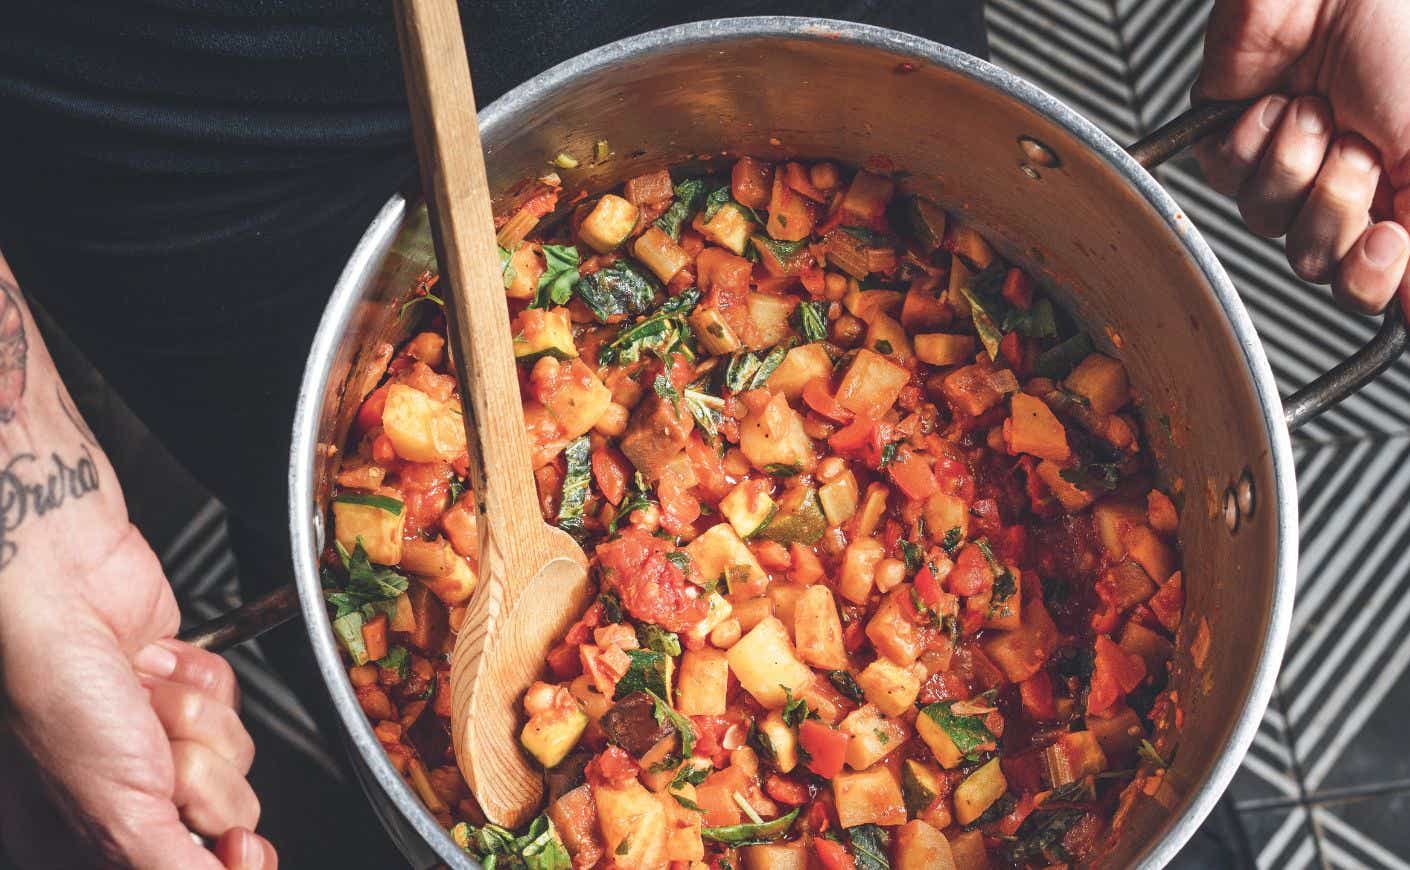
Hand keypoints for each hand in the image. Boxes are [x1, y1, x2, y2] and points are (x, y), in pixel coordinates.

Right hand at [0, 525, 274, 868]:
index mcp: (100, 834)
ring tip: (144, 698)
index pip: (196, 867)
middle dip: (200, 770)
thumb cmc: (59, 691)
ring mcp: (161, 733)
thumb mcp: (119, 816)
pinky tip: (157, 666)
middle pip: (229, 810)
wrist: (63, 591)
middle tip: (151, 746)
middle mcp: (132, 788)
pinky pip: (233, 697)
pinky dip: (202, 678)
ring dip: (196, 718)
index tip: (239, 845)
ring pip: (236, 750)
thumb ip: (173, 867)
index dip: (227, 859)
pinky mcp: (185, 683)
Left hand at [1193, 0, 1409, 312]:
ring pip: (1265, 220)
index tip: (1388, 241)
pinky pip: (1226, 177)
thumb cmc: (1403, 43)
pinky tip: (1277, 98)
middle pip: (1313, 261)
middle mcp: (1336, 186)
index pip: (1366, 282)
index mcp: (1394, 193)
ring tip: (1318, 109)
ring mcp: (1281, 164)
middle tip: (1356, 147)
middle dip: (1334, 203)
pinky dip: (1254, 136)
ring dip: (1296, 159)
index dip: (1370, 278)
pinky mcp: (1228, 139)